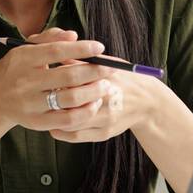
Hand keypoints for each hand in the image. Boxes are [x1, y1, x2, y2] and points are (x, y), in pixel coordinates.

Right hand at [0, 27, 115, 132]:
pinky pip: (67, 119)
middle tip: (111, 69)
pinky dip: (84, 112)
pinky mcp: (37, 122)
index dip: (80, 49)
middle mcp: (25, 82)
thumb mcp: (25, 49)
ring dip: (93, 92)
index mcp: (23, 59)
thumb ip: (49, 38)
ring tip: (106, 86)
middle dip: (94, 71)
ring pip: (69, 98)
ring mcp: (31, 104)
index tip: (100, 48)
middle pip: (67, 76)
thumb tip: (74, 36)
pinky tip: (94, 103)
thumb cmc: (17, 70)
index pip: (56, 51)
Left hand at [45, 62, 165, 142]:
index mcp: (105, 78)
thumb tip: (58, 55)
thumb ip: (84, 61)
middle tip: (43, 94)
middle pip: (69, 101)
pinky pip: (76, 136)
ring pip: (70, 121)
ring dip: (54, 116)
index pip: (72, 79)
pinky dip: (61, 132)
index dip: (57, 78)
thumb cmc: (125, 78)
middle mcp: (106, 100)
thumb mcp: (108, 63)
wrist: (149, 101)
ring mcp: (105, 119)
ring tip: (46, 110)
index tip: (47, 76)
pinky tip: (54, 126)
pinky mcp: (105, 133)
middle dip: (54, 97)